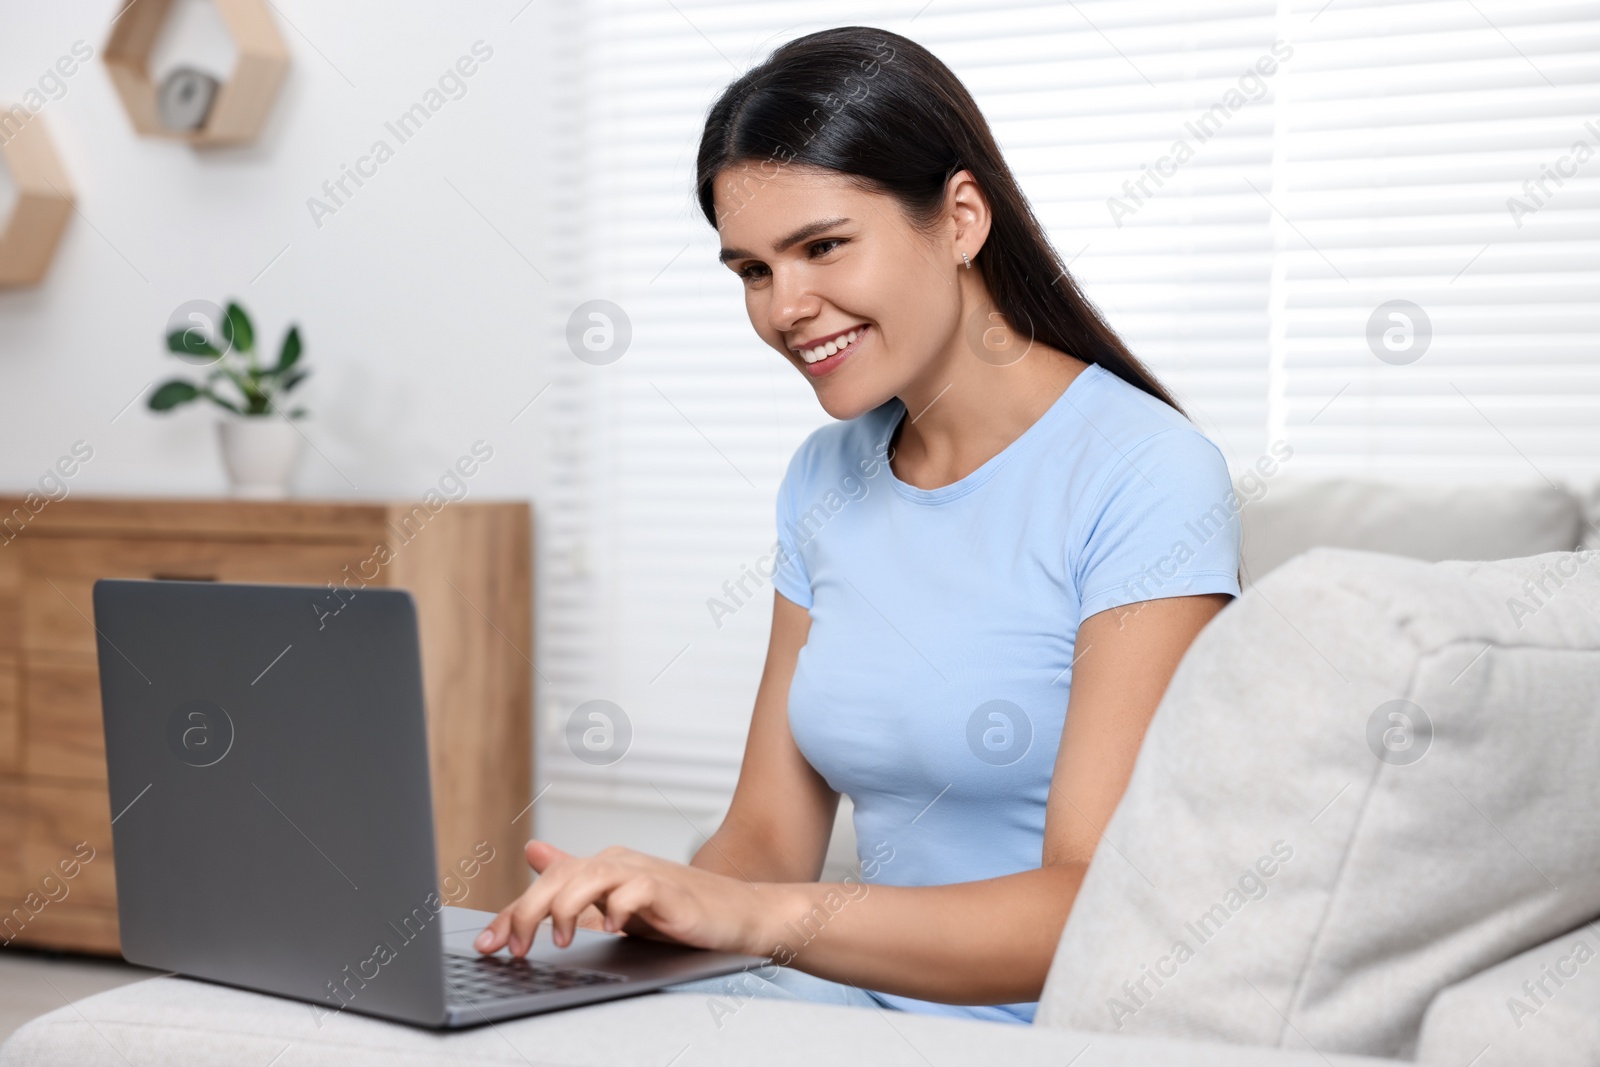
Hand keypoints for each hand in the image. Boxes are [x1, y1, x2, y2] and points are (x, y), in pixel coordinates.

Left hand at [473, 840, 769, 958]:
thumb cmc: (679, 911)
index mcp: (601, 867)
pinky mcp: (670, 890)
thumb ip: (575, 882)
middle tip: (512, 947)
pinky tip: (611, 928)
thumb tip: (533, 852)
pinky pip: (637, 889)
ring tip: (556, 940)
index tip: (489, 943)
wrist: (739, 915)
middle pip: (561, 877)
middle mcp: (618, 863)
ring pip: (591, 876)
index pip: (547, 884)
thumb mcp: (616, 901)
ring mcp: (644, 873)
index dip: (512, 912)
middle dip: (528, 910)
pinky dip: (619, 907)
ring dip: (566, 908)